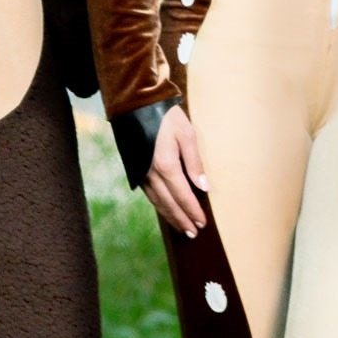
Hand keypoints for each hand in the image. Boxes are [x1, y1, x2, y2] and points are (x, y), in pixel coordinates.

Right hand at [145, 104, 208, 235]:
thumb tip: (203, 186)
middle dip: (182, 220)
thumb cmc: (165, 116)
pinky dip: (159, 205)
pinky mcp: (136, 171)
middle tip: (193, 233)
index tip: (202, 222)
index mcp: (166, 165)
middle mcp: (151, 174)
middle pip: (169, 204)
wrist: (135, 105)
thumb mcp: (186, 134)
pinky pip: (150, 194)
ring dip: (170, 216)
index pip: (183, 196)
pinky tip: (165, 209)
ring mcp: (141, 174)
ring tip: (181, 227)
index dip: (193, 211)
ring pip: (157, 202)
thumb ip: (194, 162)